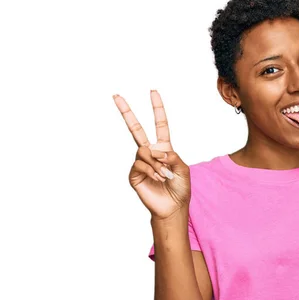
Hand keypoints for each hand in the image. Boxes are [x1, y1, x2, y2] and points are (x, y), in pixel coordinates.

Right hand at [113, 90, 189, 219]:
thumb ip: (172, 156)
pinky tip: (157, 179)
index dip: (157, 109)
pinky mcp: (134, 174)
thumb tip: (156, 150)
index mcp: (164, 148)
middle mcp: (150, 152)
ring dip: (157, 163)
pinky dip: (152, 171)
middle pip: (136, 129)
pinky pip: (140, 164)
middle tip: (116, 95)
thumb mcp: (183, 169)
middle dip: (126, 112)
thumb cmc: (180, 188)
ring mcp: (140, 162)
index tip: (153, 92)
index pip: (160, 124)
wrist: (172, 207)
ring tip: (163, 175)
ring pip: (143, 151)